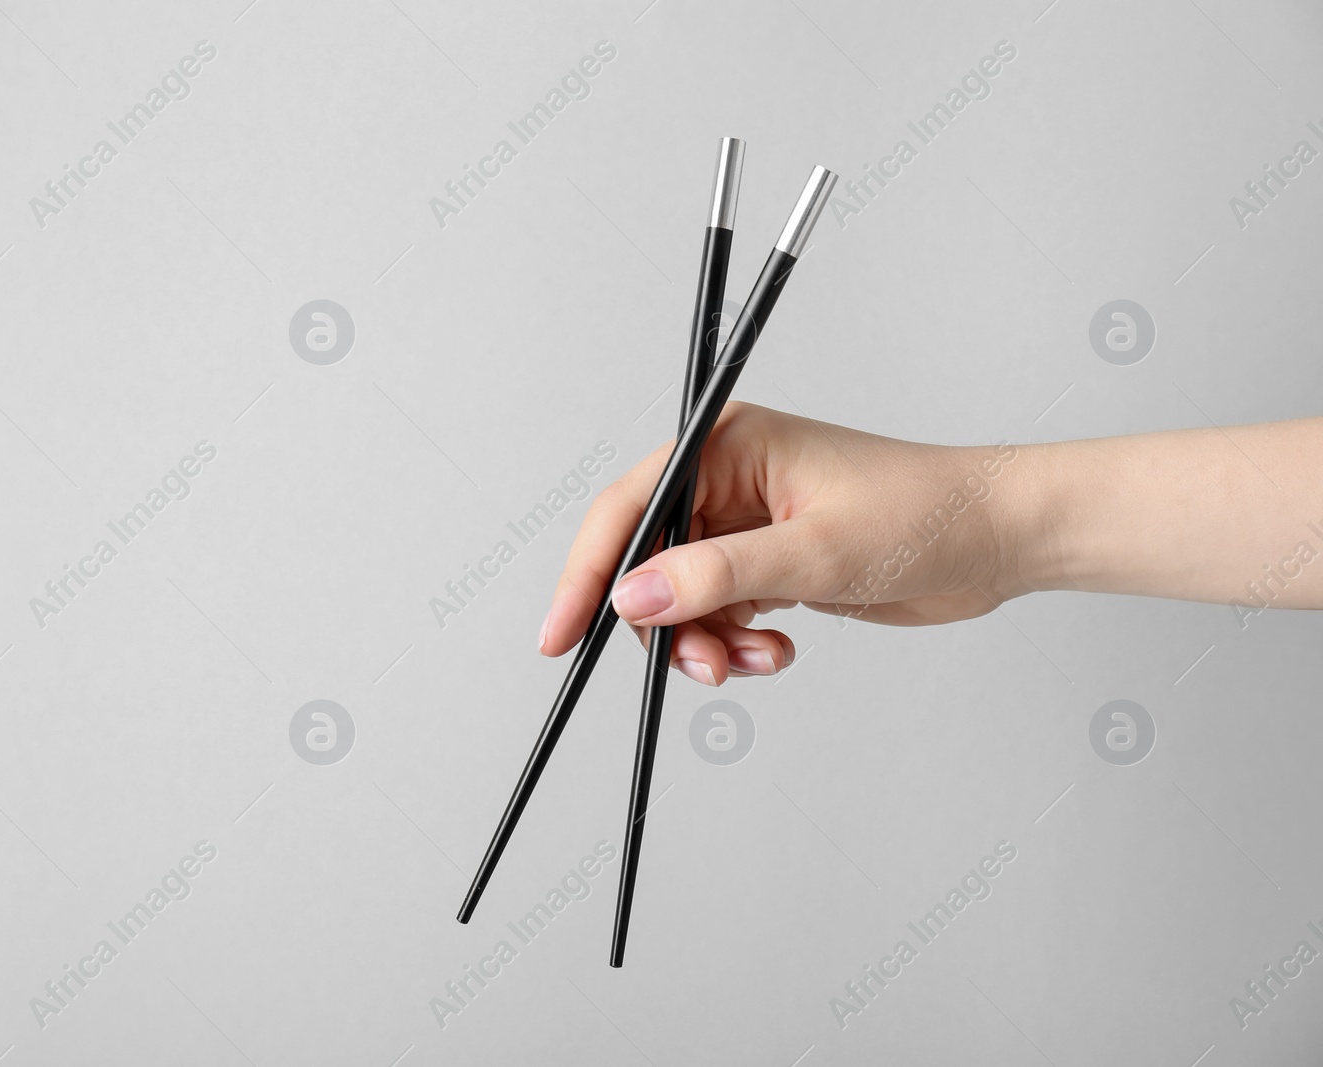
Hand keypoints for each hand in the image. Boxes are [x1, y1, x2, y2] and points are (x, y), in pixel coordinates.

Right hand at [536, 403, 1033, 685]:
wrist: (998, 539)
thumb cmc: (925, 513)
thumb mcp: (815, 552)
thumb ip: (717, 576)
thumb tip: (633, 597)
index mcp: (726, 444)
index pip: (628, 508)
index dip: (589, 572)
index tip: (562, 633)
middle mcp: (727, 479)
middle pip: (647, 562)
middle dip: (665, 625)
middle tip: (702, 666)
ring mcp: (747, 523)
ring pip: (681, 598)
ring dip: (707, 643)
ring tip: (759, 659)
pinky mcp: (769, 562)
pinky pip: (719, 613)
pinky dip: (736, 644)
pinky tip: (779, 649)